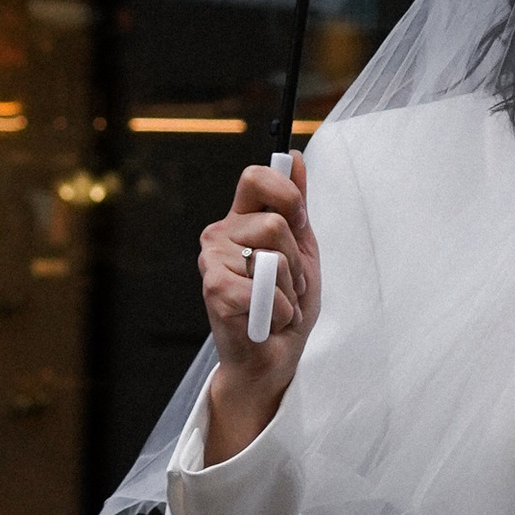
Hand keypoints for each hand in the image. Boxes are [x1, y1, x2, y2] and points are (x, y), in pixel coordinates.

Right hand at [196, 157, 320, 466]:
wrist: (274, 358)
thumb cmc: (286, 305)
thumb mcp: (302, 249)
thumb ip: (296, 205)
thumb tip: (295, 156)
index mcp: (241, 220)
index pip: (256, 177)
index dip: (286, 193)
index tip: (299, 220)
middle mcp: (220, 234)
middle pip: (275, 223)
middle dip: (296, 261)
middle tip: (289, 285)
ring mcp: (212, 261)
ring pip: (273, 257)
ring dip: (289, 290)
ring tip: (277, 304)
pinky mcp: (213, 290)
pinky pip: (265, 289)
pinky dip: (279, 311)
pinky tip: (266, 321)